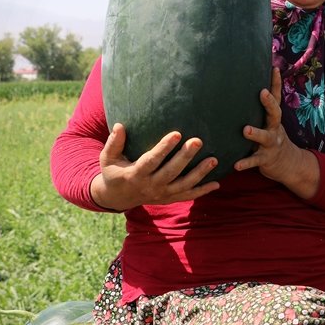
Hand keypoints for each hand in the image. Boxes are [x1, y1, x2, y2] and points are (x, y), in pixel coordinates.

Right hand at [92, 124, 219, 210]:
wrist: (117, 198)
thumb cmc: (113, 172)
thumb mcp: (107, 159)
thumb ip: (114, 143)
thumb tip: (119, 125)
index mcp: (135, 175)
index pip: (152, 160)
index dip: (164, 148)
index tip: (176, 134)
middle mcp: (151, 186)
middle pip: (171, 172)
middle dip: (185, 157)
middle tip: (198, 141)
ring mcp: (162, 194)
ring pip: (184, 185)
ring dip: (200, 173)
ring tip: (214, 159)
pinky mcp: (169, 199)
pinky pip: (188, 196)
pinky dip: (203, 191)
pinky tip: (217, 183)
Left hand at [234, 68, 319, 198]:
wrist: (287, 164)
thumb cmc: (270, 137)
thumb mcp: (268, 122)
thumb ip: (259, 109)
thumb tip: (241, 86)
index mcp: (273, 118)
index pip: (276, 98)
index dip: (276, 83)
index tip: (274, 68)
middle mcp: (274, 128)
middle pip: (275, 113)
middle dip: (269, 103)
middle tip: (262, 93)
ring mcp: (271, 144)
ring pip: (265, 137)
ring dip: (256, 133)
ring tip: (245, 130)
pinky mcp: (265, 159)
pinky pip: (255, 161)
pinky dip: (245, 163)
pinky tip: (235, 165)